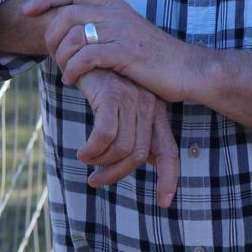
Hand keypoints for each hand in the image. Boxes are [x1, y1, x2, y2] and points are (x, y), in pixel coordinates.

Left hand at [25, 0, 195, 103]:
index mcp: (115, 7)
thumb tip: (74, 34)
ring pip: (75, 35)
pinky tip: (73, 80)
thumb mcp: (128, 36)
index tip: (28, 11)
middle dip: (50, 34)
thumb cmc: (155, 59)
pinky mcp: (127, 53)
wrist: (188, 70)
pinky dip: (73, 69)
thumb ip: (105, 30)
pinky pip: (88, 56)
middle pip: (67, 12)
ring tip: (64, 71)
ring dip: (61, 56)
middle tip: (50, 55)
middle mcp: (117, 14)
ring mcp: (123, 32)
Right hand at [74, 68, 178, 207]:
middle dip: (116, 174)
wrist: (87, 49)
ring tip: (87, 159)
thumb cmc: (103, 83)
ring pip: (121, 147)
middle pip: (138, 154)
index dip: (168, 177)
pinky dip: (92, 150)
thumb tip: (140, 162)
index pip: (168, 151)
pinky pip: (104, 135)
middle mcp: (148, 105)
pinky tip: (83, 151)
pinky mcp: (112, 95)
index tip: (164, 202)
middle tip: (96, 181)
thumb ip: (133, 130)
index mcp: (155, 111)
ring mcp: (131, 99)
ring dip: (100, 161)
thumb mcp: (122, 107)